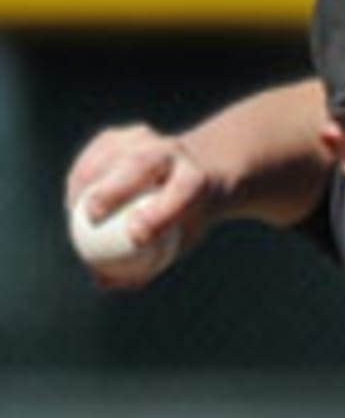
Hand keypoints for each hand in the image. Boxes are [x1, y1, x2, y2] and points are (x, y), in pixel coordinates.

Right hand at [64, 123, 208, 287]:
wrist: (194, 175)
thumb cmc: (185, 222)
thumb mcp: (178, 246)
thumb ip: (146, 265)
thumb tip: (103, 282)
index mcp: (198, 180)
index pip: (180, 196)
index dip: (157, 215)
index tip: (135, 237)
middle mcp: (173, 152)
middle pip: (140, 166)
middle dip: (113, 189)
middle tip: (91, 216)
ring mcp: (146, 138)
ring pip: (111, 155)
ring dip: (87, 181)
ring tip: (74, 213)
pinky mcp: (120, 135)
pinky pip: (93, 155)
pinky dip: (81, 176)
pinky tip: (73, 201)